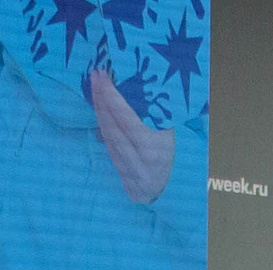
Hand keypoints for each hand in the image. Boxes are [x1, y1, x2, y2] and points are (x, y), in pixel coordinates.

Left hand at [89, 74, 176, 202]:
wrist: (177, 189)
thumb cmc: (178, 154)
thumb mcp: (169, 132)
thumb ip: (152, 115)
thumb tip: (130, 90)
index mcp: (156, 148)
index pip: (127, 119)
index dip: (112, 97)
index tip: (103, 77)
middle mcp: (141, 162)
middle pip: (113, 126)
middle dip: (101, 99)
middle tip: (95, 76)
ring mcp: (131, 171)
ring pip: (108, 136)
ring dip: (99, 110)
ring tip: (95, 88)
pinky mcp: (124, 176)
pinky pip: (109, 146)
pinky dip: (102, 127)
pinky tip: (99, 111)